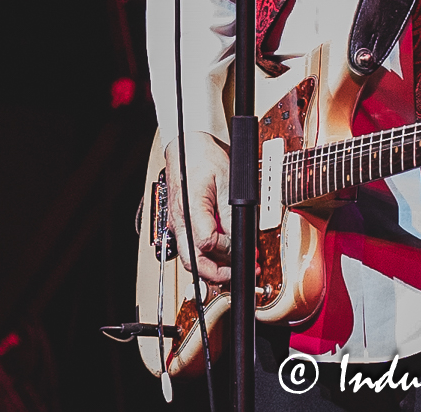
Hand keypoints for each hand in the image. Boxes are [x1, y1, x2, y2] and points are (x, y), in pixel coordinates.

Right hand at [162, 132, 231, 285]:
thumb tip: (240, 239)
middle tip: (239, 272)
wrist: (187, 147)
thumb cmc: (203, 159)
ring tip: (235, 264)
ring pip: (192, 259)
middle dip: (218, 273)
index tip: (242, 245)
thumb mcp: (226, 183)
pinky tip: (224, 252)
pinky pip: (193, 248)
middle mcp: (180, 222)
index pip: (207, 244)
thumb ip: (232, 214)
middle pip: (193, 262)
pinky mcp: (182, 225)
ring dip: (213, 267)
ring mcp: (179, 225)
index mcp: (189, 209)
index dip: (227, 249)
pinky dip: (208, 256)